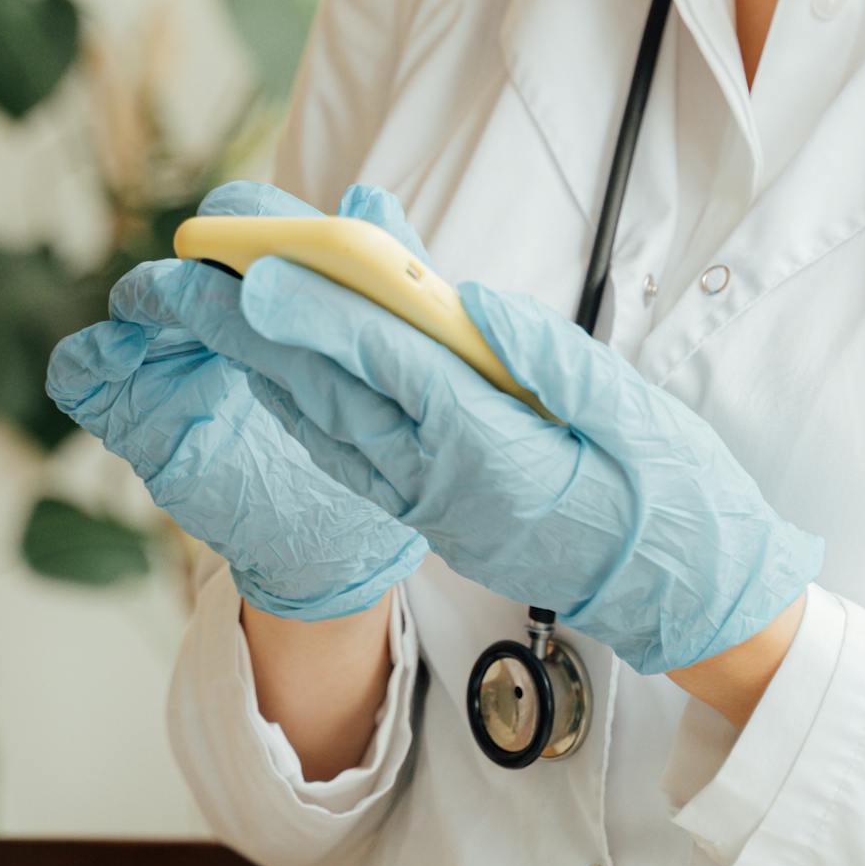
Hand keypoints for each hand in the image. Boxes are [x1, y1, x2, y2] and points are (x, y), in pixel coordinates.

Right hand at [43, 179, 429, 621]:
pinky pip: (83, 374)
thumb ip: (378, 282)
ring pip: (135, 303)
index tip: (279, 240)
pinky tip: (125, 347)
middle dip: (206, 251)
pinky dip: (91, 353)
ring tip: (174, 299)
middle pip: (188, 252)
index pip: (246, 218)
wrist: (343, 539)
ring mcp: (169, 362)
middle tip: (231, 269)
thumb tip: (364, 199)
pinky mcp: (135, 416)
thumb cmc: (371, 439)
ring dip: (151, 295)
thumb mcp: (388, 356)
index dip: (256, 219)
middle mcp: (216, 314)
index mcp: (275, 286)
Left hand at [161, 182, 825, 676]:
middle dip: (248, 328)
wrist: (686, 597)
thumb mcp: (639, 420)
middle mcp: (445, 485)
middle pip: (330, 393)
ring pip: (329, 424)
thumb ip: (555, 360)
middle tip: (178, 269)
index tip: (253, 273)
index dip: (318, 318)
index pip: (388, 372)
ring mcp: (434, 504)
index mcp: (497, 457)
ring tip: (201, 296)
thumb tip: (473, 303)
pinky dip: (303, 402)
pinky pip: (352, 452)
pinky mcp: (436, 510)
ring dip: (259, 359)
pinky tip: (268, 365)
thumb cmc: (675, 501)